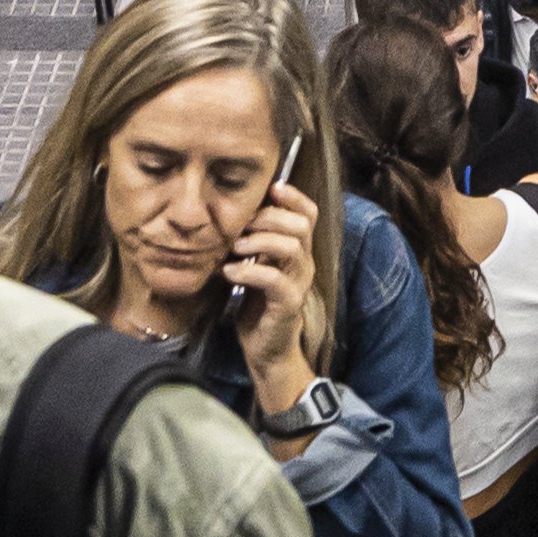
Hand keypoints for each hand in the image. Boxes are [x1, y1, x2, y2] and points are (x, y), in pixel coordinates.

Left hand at [222, 181, 324, 411]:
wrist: (265, 347)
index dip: (294, 197)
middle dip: (268, 218)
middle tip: (240, 227)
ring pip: (290, 247)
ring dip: (257, 242)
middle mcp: (304, 263)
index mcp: (297, 250)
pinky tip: (229, 273)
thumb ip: (253, 241)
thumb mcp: (256, 265)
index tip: (271, 189)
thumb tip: (232, 210)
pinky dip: (248, 271)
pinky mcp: (288, 303)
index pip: (308, 213)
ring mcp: (298, 283)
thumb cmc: (257, 303)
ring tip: (233, 248)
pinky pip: (274, 279)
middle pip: (300, 225)